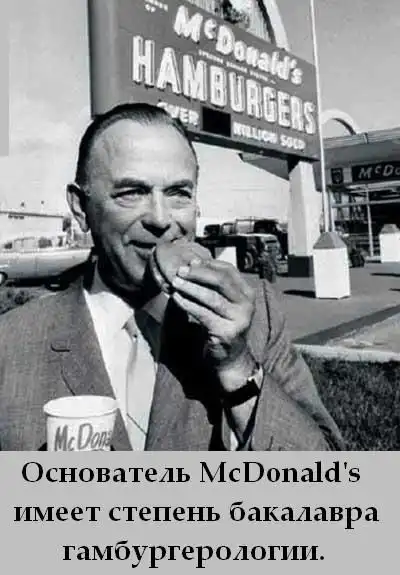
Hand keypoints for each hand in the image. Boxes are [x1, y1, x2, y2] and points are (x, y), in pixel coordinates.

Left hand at [171, 259, 255, 390]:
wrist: (231, 357)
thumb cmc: (223, 325)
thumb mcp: (225, 303)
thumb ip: (214, 285)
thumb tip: (192, 264)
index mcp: (248, 293)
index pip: (229, 271)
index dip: (209, 264)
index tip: (191, 262)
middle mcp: (247, 305)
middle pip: (222, 281)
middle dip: (199, 274)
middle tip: (181, 270)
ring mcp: (238, 319)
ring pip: (212, 297)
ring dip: (191, 288)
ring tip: (175, 283)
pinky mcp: (226, 332)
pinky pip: (203, 314)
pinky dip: (188, 304)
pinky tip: (177, 298)